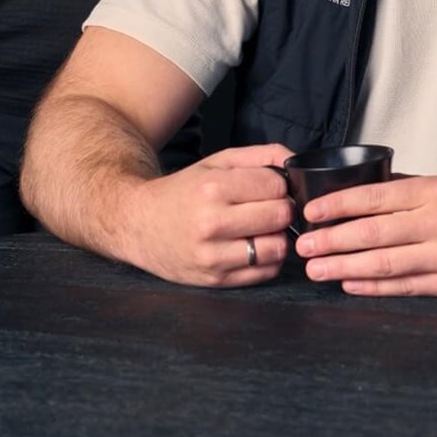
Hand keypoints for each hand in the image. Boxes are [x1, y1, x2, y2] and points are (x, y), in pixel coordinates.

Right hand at [123, 144, 297, 287]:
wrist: (139, 224)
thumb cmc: (184, 191)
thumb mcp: (217, 162)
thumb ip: (261, 156)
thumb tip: (296, 162)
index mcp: (212, 188)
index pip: (275, 186)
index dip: (280, 185)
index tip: (271, 187)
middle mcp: (211, 223)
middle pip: (280, 215)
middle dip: (283, 209)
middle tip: (271, 207)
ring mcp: (213, 256)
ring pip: (277, 247)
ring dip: (278, 236)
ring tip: (263, 228)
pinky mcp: (216, 280)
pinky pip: (265, 272)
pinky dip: (268, 259)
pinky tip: (254, 246)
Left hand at [296, 175, 436, 296]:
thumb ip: (409, 189)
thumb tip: (364, 190)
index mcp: (434, 191)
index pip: (374, 196)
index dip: (337, 205)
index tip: (310, 212)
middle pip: (373, 232)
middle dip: (331, 240)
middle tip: (302, 246)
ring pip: (385, 263)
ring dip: (345, 267)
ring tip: (316, 270)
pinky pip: (406, 287)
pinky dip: (374, 287)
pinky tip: (350, 285)